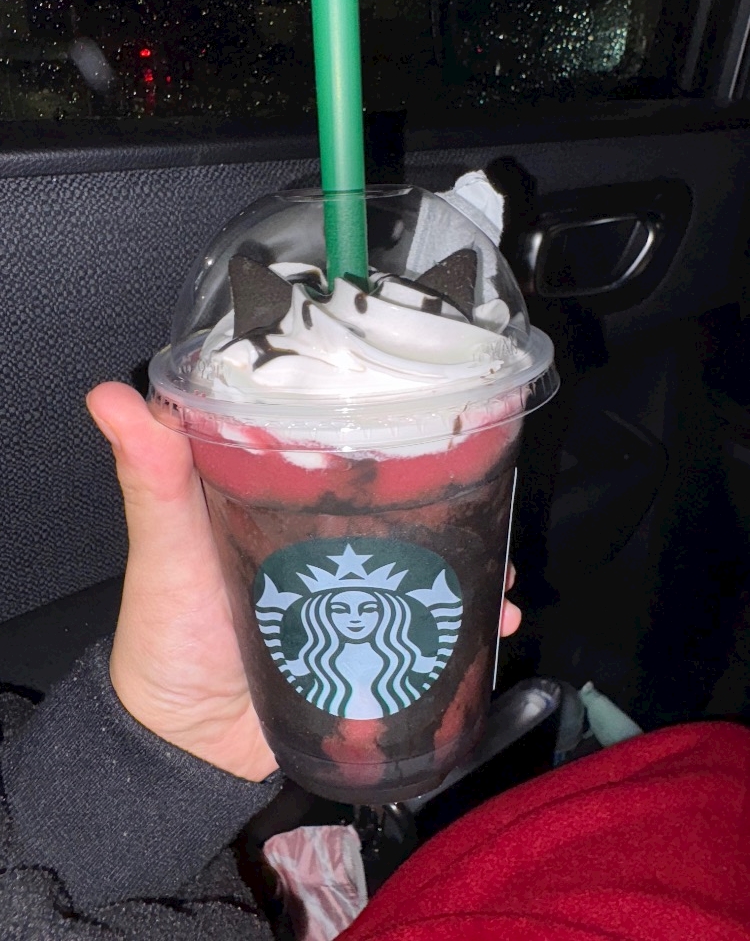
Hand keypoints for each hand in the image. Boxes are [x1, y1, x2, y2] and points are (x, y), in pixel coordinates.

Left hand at [86, 383, 521, 780]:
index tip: (422, 404)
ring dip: (466, 554)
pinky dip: (463, 618)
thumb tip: (111, 396)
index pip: (331, 442)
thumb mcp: (164, 548)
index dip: (379, 423)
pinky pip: (426, 618)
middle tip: (483, 488)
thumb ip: (149, 478)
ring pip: (420, 556)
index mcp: (272, 497)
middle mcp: (317, 535)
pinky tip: (493, 618)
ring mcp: (347, 587)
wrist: (189, 744)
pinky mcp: (366, 636)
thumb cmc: (167, 637)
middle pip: (394, 501)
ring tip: (497, 561)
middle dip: (444, 493)